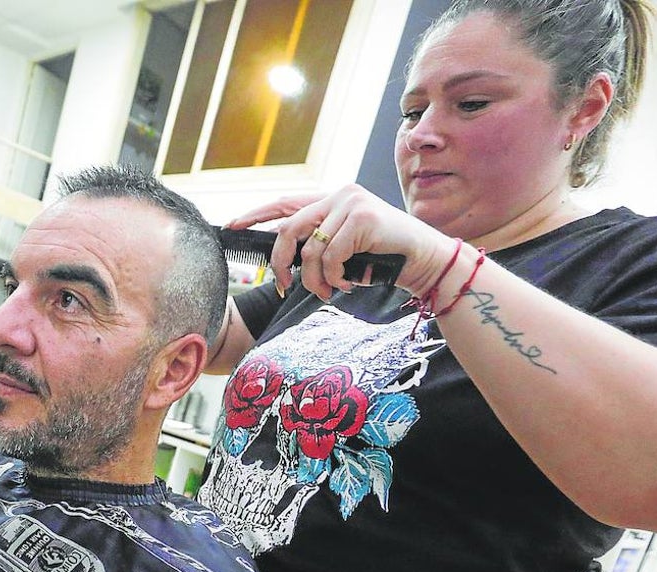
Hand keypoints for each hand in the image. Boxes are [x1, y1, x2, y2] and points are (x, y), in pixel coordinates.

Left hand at [232, 184, 453, 299]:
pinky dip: (335, 278)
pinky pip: (331, 256)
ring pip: (310, 249)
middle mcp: (338, 196)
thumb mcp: (344, 249)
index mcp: (331, 200)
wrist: (423, 260)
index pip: (285, 203)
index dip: (257, 214)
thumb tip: (283, 259)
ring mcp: (350, 203)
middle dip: (280, 262)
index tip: (233, 225)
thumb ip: (318, 245)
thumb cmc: (382, 259)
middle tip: (283, 285)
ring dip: (316, 280)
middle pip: (289, 229)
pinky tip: (348, 284)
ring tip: (329, 291)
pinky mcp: (361, 218)